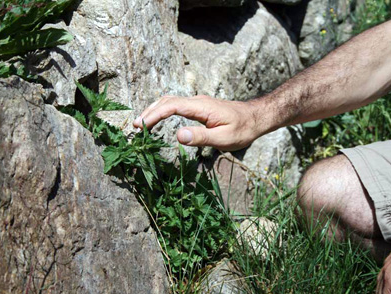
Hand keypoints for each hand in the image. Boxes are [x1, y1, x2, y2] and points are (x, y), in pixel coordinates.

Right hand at [133, 95, 260, 150]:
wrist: (255, 118)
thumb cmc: (242, 130)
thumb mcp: (224, 138)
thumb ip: (201, 137)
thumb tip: (178, 135)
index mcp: (201, 107)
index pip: (171, 106)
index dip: (154, 115)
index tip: (141, 125)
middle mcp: (197, 101)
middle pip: (166, 101)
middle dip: (149, 112)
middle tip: (135, 127)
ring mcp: (197, 103)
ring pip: (170, 101)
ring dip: (154, 110)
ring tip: (142, 124)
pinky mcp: (199, 107)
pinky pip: (176, 105)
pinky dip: (162, 111)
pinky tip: (158, 120)